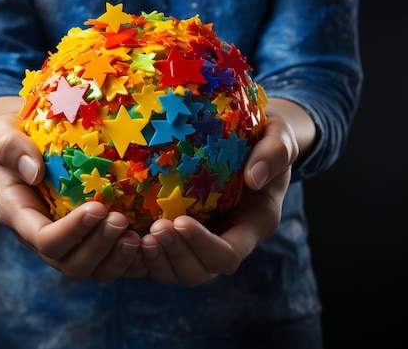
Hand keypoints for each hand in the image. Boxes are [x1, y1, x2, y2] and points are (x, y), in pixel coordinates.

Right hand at [0, 97, 145, 281]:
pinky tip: (150, 242)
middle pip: (70, 264)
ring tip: (139, 236)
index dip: (72, 232)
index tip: (97, 208)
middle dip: (99, 248)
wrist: (27, 139)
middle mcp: (42, 236)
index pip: (44, 239)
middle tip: (122, 221)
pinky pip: (111, 262)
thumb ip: (11, 147)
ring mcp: (68, 240)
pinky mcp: (89, 237)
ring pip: (93, 269)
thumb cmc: (14, 134)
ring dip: (117, 259)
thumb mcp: (1, 133)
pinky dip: (132, 260)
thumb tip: (34, 170)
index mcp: (19, 215)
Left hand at [139, 111, 302, 286]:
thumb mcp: (280, 138)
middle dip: (175, 255)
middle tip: (154, 228)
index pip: (228, 254)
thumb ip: (274, 154)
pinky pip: (163, 257)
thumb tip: (254, 177)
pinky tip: (127, 234)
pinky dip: (145, 255)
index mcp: (254, 224)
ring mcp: (206, 239)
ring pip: (179, 271)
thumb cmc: (269, 137)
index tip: (179, 220)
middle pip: (201, 271)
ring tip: (139, 236)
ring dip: (158, 260)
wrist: (259, 140)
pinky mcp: (185, 232)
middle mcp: (230, 239)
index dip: (202, 245)